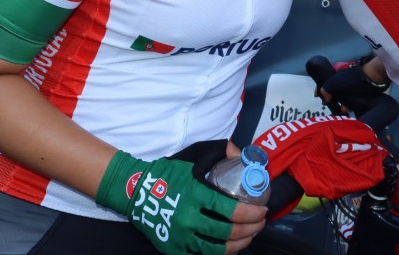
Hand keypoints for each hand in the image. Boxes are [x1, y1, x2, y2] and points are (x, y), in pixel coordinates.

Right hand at [97, 149, 262, 253]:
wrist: (135, 191)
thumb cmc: (168, 173)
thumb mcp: (194, 157)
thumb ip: (221, 154)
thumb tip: (244, 156)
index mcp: (195, 196)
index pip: (232, 211)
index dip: (252, 213)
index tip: (263, 210)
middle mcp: (188, 219)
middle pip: (228, 233)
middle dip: (251, 229)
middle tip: (260, 223)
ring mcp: (180, 238)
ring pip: (218, 250)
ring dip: (240, 244)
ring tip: (250, 236)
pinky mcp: (173, 249)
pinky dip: (220, 253)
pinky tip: (231, 247)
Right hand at [319, 58, 389, 115]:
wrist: (372, 79)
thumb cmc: (351, 80)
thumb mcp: (334, 84)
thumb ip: (326, 90)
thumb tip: (325, 97)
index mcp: (335, 72)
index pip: (324, 79)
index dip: (319, 88)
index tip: (317, 96)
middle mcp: (342, 76)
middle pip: (333, 88)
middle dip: (331, 98)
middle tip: (328, 104)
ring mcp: (351, 83)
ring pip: (342, 94)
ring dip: (340, 103)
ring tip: (342, 109)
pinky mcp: (359, 89)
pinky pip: (351, 97)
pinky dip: (348, 103)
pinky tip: (348, 109)